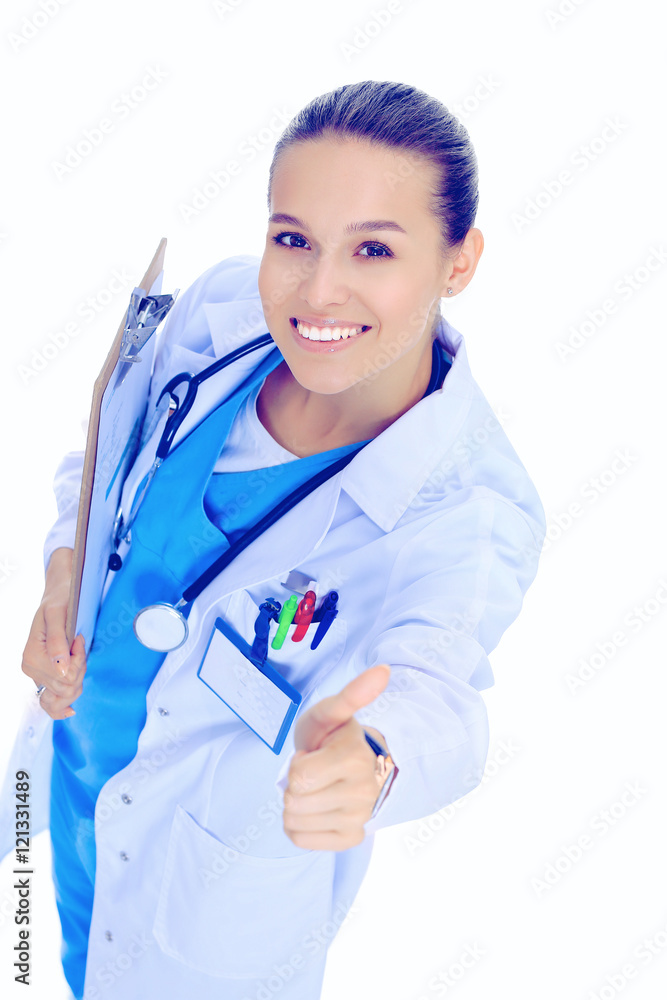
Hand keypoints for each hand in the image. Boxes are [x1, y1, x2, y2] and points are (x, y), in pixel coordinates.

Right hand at [21, 547, 86, 719]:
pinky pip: (52, 702)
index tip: (78, 640)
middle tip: (79, 646)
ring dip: (78, 678)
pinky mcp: (44, 677)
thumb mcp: (58, 614)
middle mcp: (31, 669)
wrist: (56, 597)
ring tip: (77, 656)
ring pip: (65, 694)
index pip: (65, 677)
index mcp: (32, 656)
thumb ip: (58, 642)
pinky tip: (69, 709)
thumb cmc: (58, 602)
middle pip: (66, 688)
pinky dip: (61, 706)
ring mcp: (37, 675)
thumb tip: (62, 668)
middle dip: (80, 669)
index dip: (78, 661)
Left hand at [282, 663, 390, 850]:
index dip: (297, 763)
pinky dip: (300, 825)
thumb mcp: (332, 712)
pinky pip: (301, 838)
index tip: (314, 754)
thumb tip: (383, 670)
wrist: (352, 765)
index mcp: (356, 758)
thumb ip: (352, 694)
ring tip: (315, 788)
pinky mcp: (351, 838)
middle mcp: (363, 792)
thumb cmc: (333, 737)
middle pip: (294, 801)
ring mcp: (358, 818)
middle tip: (314, 771)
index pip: (298, 777)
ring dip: (295, 805)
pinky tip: (316, 807)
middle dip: (294, 784)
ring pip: (295, 821)